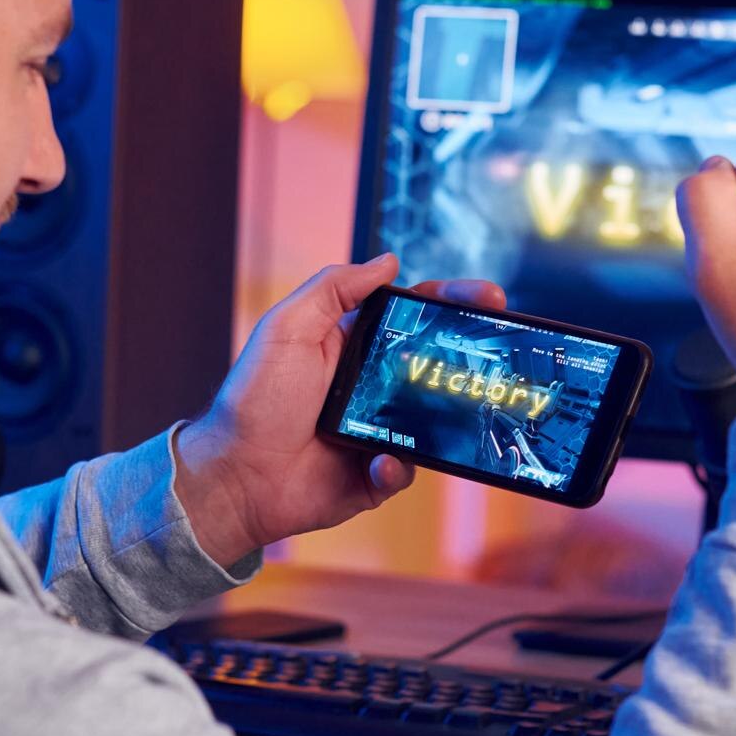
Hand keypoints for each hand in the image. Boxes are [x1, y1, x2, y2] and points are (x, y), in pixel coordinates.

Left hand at [173, 253, 507, 566]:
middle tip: (499, 353)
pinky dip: (397, 465)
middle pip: (434, 365)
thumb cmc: (254, 399)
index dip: (450, 302)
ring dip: (441, 416)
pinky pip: (406, 469)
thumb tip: (388, 260)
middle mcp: (370, 388)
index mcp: (352, 347)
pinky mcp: (375, 475)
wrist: (236, 475)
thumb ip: (333, 288)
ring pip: (431, 421)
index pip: (412, 317)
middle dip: (470, 358)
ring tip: (451, 409)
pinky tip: (379, 460)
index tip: (487, 295)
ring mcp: (377, 432)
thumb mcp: (287, 328)